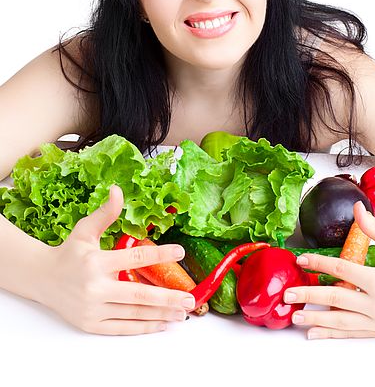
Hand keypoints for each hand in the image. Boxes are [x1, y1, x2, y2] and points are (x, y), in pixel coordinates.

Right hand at [38, 185, 194, 334]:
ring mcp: (93, 309)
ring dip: (161, 314)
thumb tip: (118, 190)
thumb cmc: (69, 252)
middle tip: (190, 299)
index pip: (135, 258)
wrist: (42, 279)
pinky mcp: (91, 324)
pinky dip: (144, 327)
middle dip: (168, 298)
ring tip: (182, 313)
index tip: (180, 252)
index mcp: (96, 262)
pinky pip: (123, 327)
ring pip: (134, 313)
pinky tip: (162, 324)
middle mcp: (95, 288)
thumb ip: (106, 213)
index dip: (160, 254)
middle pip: (139, 294)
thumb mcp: (86, 229)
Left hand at [284, 201, 374, 338]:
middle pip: (335, 298)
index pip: (341, 270)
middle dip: (309, 295)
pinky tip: (313, 333)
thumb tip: (357, 208)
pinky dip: (330, 334)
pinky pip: (350, 333)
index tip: (302, 259)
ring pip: (340, 321)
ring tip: (295, 316)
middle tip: (288, 293)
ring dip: (315, 319)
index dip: (319, 264)